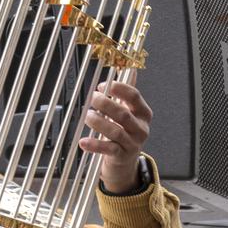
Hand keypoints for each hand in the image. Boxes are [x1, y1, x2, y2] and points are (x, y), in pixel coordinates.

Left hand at [78, 73, 152, 193]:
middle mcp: (141, 128)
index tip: (102, 86)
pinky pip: (108, 149)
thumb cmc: (124, 130)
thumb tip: (128, 67)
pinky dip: (94, 145)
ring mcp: (132, 143)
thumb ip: (126, 91)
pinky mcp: (122, 156)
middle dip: (105, 104)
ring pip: (116, 132)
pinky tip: (83, 141)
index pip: (134, 97)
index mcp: (143, 113)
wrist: (125, 159)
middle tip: (92, 98)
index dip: (118, 89)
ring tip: (88, 116)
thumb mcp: (128, 110)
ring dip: (99, 122)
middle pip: (123, 114)